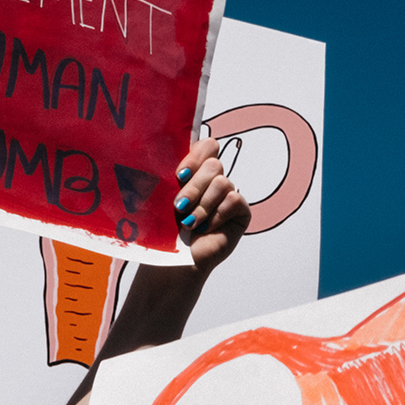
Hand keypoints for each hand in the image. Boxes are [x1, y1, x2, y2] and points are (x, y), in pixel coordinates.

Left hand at [172, 138, 248, 274]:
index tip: (178, 175)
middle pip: (214, 164)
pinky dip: (216, 215)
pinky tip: (206, 228)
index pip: (206, 146)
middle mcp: (213, 180)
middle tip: (179, 206)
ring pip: (222, 182)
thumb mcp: (164, 198)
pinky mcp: (240, 211)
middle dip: (194, 187)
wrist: (174, 259)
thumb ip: (170, 174)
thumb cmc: (166, 229)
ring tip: (189, 223)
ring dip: (202, 205)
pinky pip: (233, 199)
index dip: (195, 156)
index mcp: (196, 171)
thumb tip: (165, 157)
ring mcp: (228, 194)